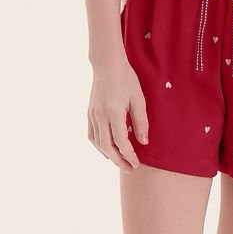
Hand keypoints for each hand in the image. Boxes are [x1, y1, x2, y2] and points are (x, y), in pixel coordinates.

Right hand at [87, 54, 149, 170]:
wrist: (107, 65)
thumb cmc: (126, 79)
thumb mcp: (138, 99)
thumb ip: (141, 122)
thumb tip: (143, 142)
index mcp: (114, 111)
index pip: (121, 141)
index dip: (129, 155)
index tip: (137, 163)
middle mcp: (100, 115)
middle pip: (107, 147)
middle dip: (119, 160)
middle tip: (130, 168)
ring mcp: (93, 115)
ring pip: (98, 143)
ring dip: (109, 155)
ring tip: (121, 161)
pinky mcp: (89, 113)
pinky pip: (92, 135)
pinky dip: (99, 146)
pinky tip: (107, 150)